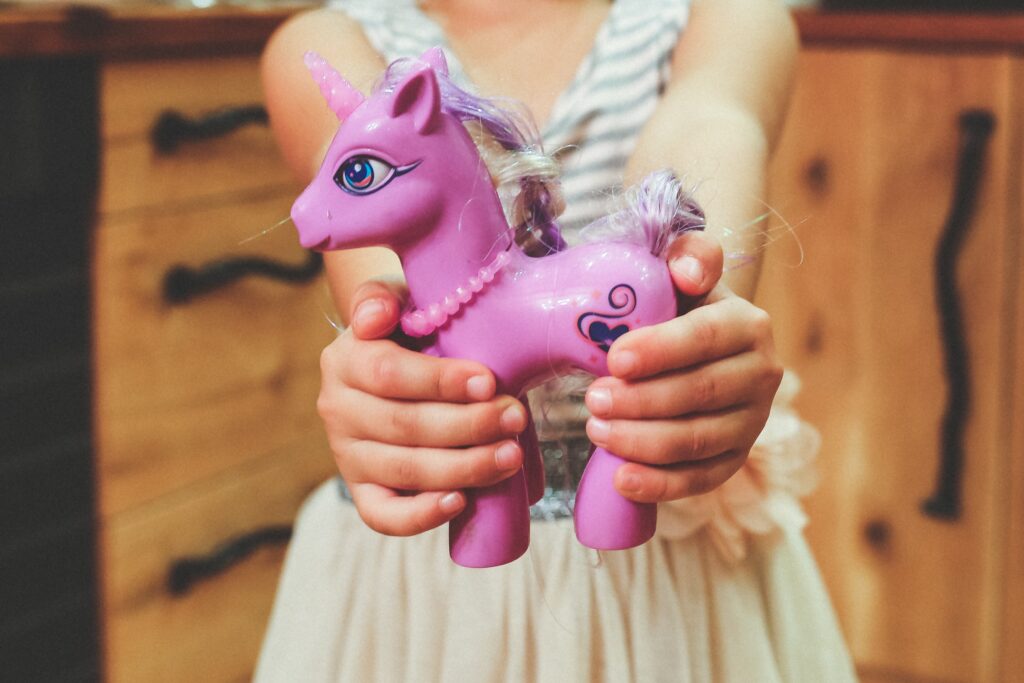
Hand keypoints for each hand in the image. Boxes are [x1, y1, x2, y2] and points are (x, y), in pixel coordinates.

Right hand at [317, 279, 528, 535]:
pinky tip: (460, 502)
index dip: (441, 381)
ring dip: (463, 468)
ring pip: (403, 471)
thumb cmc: (408, 327)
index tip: (489, 382)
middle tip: (515, 418)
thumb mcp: (396, 300)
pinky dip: (421, 516)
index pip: (389, 374)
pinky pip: (383, 515)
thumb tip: (374, 318)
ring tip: (509, 456)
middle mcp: (338, 410)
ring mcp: (347, 455)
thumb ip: (379, 298)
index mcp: (344, 360)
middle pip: (403, 427)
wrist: (394, 358)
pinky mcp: (362, 490)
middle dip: (468, 425)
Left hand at [584, 231, 782, 502]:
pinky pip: (701, 479)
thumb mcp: (681, 273)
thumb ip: (689, 256)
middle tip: (591, 400)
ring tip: (595, 430)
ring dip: (642, 441)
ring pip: (698, 441)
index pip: (705, 338)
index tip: (613, 360)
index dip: (660, 351)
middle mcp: (762, 375)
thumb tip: (689, 274)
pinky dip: (661, 485)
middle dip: (641, 401)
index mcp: (748, 325)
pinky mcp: (735, 458)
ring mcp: (752, 422)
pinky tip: (621, 478)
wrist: (697, 347)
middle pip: (700, 394)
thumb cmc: (679, 307)